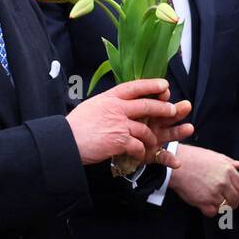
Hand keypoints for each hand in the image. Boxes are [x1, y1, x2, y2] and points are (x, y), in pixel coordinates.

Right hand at [66, 78, 192, 164]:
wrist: (66, 142)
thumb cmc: (76, 126)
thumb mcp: (91, 106)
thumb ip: (107, 104)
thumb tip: (116, 102)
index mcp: (109, 98)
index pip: (134, 86)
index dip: (151, 84)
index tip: (164, 84)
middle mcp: (116, 108)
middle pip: (146, 105)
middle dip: (163, 108)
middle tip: (173, 110)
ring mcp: (119, 124)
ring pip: (144, 129)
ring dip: (151, 137)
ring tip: (153, 142)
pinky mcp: (119, 140)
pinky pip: (137, 146)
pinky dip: (140, 151)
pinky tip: (139, 154)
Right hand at [170, 145, 238, 216]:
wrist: (175, 164)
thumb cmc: (193, 157)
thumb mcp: (214, 156)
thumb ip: (228, 162)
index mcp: (228, 170)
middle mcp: (224, 182)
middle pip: (235, 200)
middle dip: (232, 203)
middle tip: (226, 202)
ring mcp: (214, 193)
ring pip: (225, 207)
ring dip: (221, 207)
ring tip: (214, 203)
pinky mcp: (203, 201)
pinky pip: (213, 212)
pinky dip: (210, 211)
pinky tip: (206, 205)